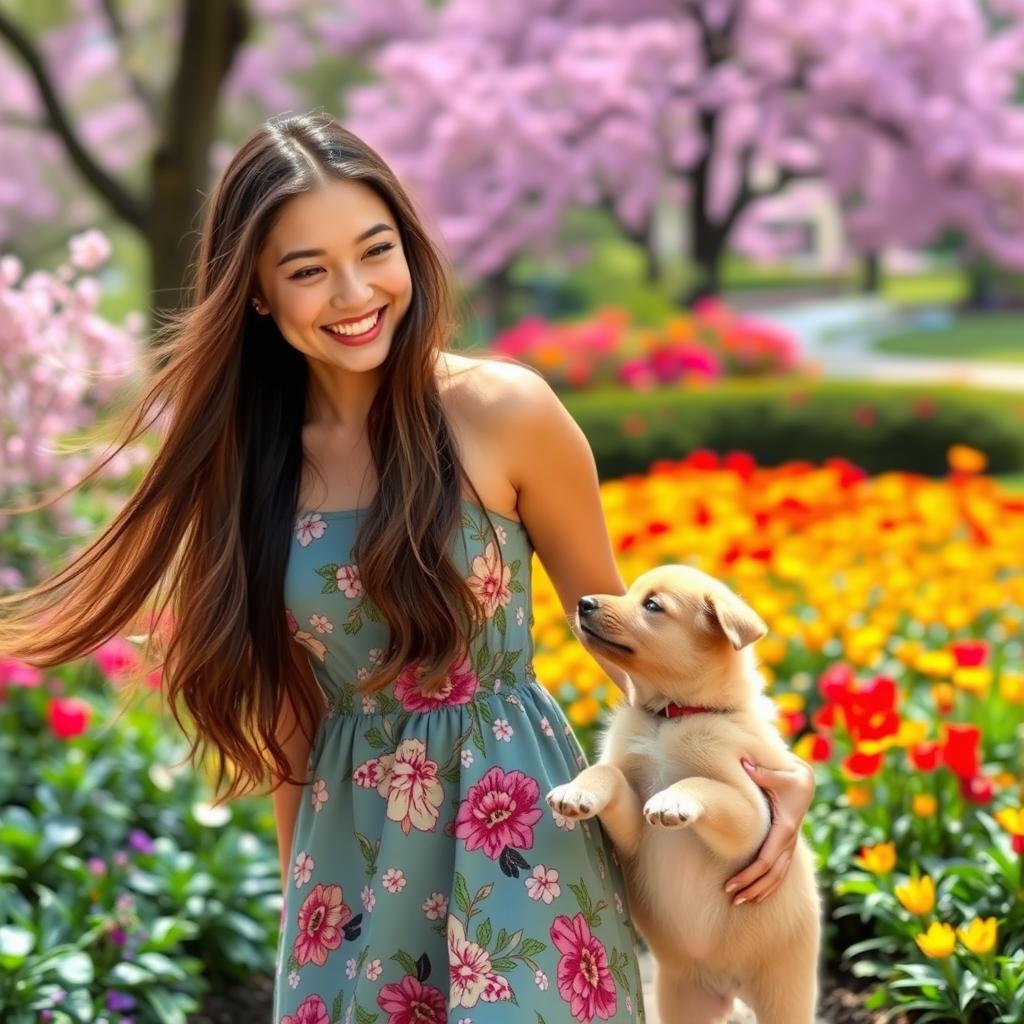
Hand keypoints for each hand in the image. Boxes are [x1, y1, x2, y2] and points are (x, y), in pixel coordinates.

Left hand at [724, 756, 814, 905]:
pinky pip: (780, 871)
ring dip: (759, 891)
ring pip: (777, 877)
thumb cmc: (789, 777)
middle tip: (730, 898)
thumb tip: (744, 764)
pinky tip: (757, 896)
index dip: (748, 875)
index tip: (729, 885)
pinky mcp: (787, 845)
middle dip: (750, 888)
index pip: (765, 860)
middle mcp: (788, 842)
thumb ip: (761, 772)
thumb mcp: (779, 774)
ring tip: (738, 902)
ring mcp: (789, 845)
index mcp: (784, 829)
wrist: (807, 782)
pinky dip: (769, 886)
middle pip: (769, 874)